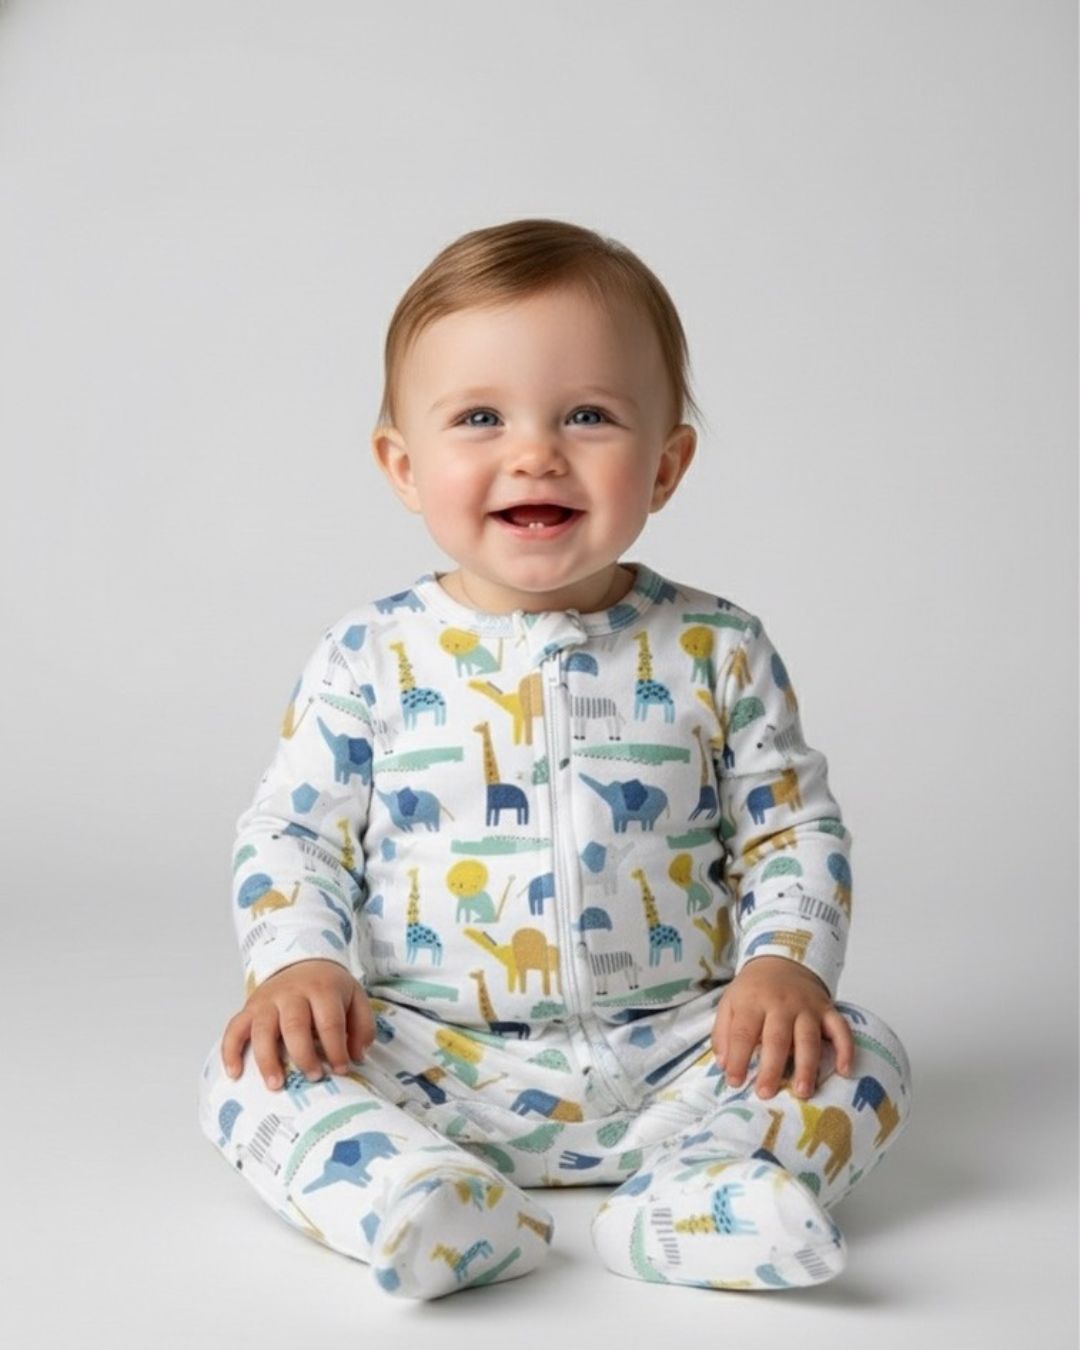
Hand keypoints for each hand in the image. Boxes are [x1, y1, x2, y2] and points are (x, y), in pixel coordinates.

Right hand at [221, 958, 374, 1090]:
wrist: (302, 962)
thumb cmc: (329, 988)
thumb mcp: (355, 997)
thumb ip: (362, 1026)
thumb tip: (357, 1056)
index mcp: (322, 989)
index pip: (329, 1022)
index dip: (336, 1049)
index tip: (341, 1069)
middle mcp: (292, 993)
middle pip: (294, 1026)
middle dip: (304, 1056)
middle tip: (314, 1077)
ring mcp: (267, 1000)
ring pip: (262, 1029)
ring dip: (268, 1060)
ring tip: (277, 1085)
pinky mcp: (249, 1007)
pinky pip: (234, 1028)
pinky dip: (230, 1051)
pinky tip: (235, 1073)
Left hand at [712, 955, 853, 1099]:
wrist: (782, 960)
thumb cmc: (754, 990)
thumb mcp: (730, 1003)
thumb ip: (724, 1033)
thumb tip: (724, 1065)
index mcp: (753, 1001)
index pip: (743, 1033)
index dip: (738, 1059)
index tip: (734, 1082)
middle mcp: (781, 1004)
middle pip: (777, 1039)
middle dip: (771, 1068)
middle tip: (766, 1093)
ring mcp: (807, 1007)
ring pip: (808, 1038)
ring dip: (806, 1067)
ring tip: (802, 1092)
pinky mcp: (827, 1009)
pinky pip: (840, 1029)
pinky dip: (845, 1049)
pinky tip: (844, 1070)